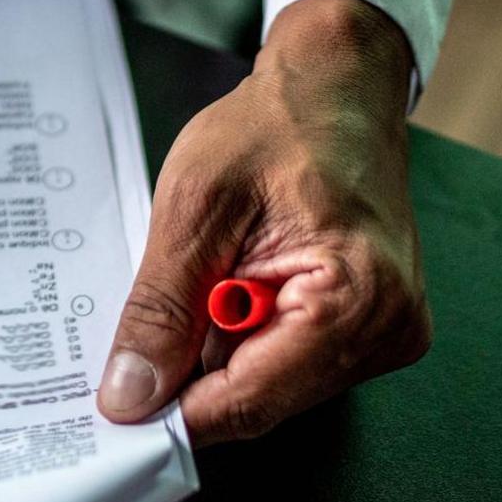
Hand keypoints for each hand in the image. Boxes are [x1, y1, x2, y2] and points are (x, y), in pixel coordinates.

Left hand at [97, 0, 432, 444]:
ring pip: (267, 387)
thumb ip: (162, 311)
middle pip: (257, 402)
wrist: (336, 88)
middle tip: (150, 318)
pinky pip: (285, 363)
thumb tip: (131, 396)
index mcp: (358, 298)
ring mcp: (385, 334)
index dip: (172, 412)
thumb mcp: (194, 209)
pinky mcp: (369, 328)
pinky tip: (234, 284)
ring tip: (208, 277)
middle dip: (192, 372)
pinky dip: (244, 336)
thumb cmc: (277, 125)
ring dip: (219, 349)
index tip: (114, 407)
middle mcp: (387, 330)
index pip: (247, 402)